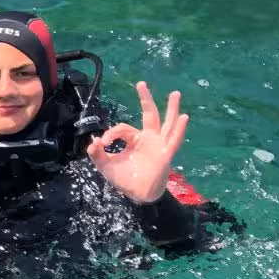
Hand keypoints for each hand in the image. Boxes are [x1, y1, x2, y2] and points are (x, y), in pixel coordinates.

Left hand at [87, 81, 188, 203]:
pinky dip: (179, 129)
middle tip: (140, 83)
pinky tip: (184, 117)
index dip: (112, 132)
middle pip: (149, 115)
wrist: (137, 194)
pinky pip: (174, 140)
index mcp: (134, 139)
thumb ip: (98, 154)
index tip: (104, 142)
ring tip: (175, 93)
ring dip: (171, 108)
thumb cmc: (125, 178)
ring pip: (166, 123)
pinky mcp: (166, 153)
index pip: (124, 128)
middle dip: (145, 99)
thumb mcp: (106, 166)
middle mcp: (148, 138)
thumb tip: (94, 141)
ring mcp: (159, 144)